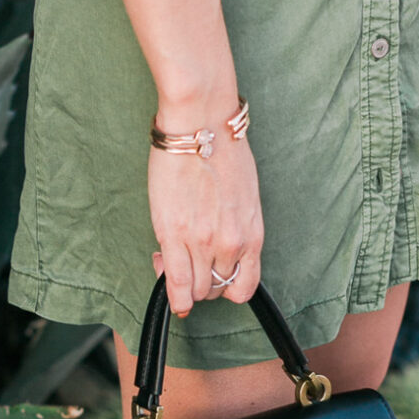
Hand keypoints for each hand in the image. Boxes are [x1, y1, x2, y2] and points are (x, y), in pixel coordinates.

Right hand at [148, 121, 263, 316]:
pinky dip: (172, 294)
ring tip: (171, 257)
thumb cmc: (224, 150)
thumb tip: (220, 243)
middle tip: (187, 261)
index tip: (214, 279)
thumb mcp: (246, 197)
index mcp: (252, 234)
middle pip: (215, 289)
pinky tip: (166, 284)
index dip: (226, 289)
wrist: (202, 124)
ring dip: (183, 282)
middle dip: (201, 283)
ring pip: (194, 288)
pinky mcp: (174, 234)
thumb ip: (236, 227)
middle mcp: (231, 244)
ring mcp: (202, 242)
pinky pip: (176, 281)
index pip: (244, 286)